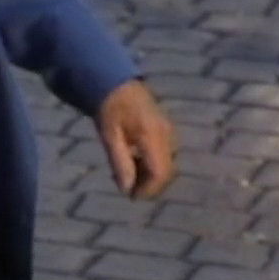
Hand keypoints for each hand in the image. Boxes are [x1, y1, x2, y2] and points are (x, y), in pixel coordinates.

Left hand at [96, 79, 176, 198]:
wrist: (117, 82)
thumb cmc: (110, 108)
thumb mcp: (109, 136)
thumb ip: (120, 163)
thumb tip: (127, 189)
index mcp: (152, 135)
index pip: (160, 173)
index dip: (148, 190)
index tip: (131, 196)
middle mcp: (166, 135)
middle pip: (166, 172)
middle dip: (149, 185)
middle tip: (127, 187)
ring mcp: (168, 132)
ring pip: (166, 165)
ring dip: (149, 175)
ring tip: (127, 173)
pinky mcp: (166, 130)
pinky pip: (164, 155)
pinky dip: (151, 164)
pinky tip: (133, 161)